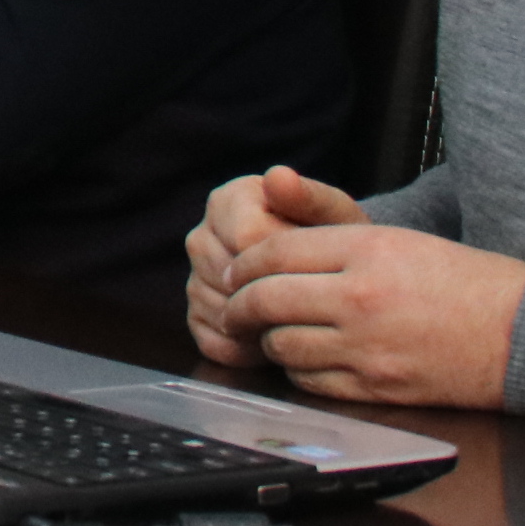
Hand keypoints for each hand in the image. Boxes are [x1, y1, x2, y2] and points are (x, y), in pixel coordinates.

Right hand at [186, 164, 368, 365]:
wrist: (324, 270)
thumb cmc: (330, 239)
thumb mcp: (331, 214)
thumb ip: (307, 196)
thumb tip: (278, 176)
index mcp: (228, 200)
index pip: (247, 241)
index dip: (287, 262)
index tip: (317, 267)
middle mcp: (202, 236)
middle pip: (230, 280)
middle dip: (273, 295)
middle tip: (308, 302)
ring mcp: (194, 277)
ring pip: (220, 312)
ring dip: (260, 325)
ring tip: (294, 321)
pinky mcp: (194, 315)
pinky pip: (213, 342)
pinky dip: (246, 349)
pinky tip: (275, 337)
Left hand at [216, 223, 524, 408]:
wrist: (517, 334)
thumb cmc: (463, 282)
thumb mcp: (400, 239)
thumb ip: (333, 239)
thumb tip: (270, 243)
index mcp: (367, 249)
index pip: (275, 253)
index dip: (244, 265)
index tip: (234, 273)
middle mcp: (360, 296)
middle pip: (267, 300)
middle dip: (239, 306)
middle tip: (233, 307)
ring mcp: (365, 347)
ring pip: (283, 345)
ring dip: (269, 339)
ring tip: (274, 332)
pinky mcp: (374, 387)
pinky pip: (310, 381)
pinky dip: (298, 371)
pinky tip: (307, 359)